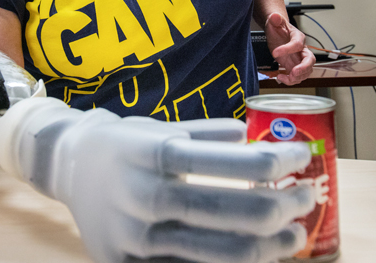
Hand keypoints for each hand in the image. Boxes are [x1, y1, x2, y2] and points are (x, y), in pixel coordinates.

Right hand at [0, 98, 315, 262]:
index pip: (228, 162)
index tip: (301, 158)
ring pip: (218, 252)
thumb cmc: (122, 141)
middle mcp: (146, 195)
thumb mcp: (160, 126)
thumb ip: (206, 133)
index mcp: (155, 152)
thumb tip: (250, 136)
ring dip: (268, 246)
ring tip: (295, 235)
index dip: (273, 164)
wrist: (68, 165)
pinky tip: (255, 255)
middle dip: (281, 206)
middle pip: (231, 212)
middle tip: (307, 198)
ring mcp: (136, 237)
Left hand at [264, 12, 315, 84]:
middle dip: (303, 68)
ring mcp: (299, 59)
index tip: (274, 52)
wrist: (277, 33)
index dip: (287, 49)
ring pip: (306, 71)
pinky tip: (280, 77)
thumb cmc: (278, 28)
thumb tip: (275, 16)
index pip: (297, 44)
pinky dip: (290, 80)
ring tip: (284, 77)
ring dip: (297, 77)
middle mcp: (302, 49)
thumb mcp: (274, 22)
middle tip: (293, 72)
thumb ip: (275, 19)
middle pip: (310, 60)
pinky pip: (297, 76)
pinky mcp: (295, 66)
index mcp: (298, 37)